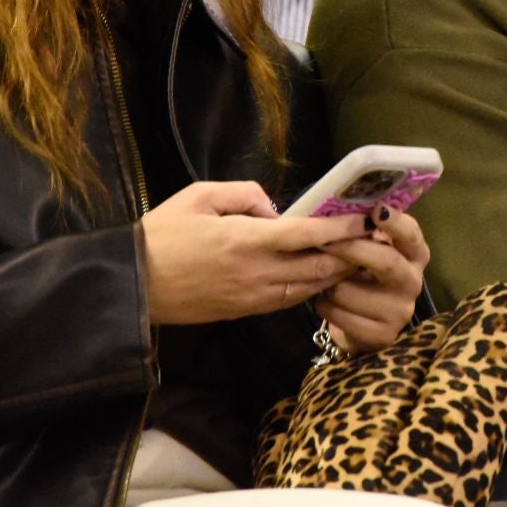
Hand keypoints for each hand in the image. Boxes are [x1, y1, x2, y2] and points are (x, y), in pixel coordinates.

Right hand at [141, 180, 366, 324]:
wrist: (133, 286)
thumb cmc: (162, 235)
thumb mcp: (199, 196)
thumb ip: (243, 194)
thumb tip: (273, 209)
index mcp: (245, 240)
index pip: (306, 234)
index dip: (340, 227)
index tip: (365, 218)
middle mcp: (256, 272)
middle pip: (317, 266)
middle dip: (349, 254)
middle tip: (373, 240)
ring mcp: (252, 297)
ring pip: (308, 288)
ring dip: (334, 274)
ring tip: (357, 258)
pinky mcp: (244, 312)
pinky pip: (288, 300)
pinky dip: (310, 289)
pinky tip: (321, 277)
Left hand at [313, 205, 429, 353]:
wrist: (362, 323)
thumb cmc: (362, 273)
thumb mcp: (367, 248)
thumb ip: (362, 230)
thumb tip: (337, 208)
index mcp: (414, 253)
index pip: (412, 234)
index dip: (395, 222)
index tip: (376, 209)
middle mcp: (413, 281)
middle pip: (385, 261)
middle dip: (351, 249)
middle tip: (324, 240)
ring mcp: (401, 312)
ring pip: (351, 290)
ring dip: (329, 284)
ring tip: (324, 280)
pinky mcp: (383, 336)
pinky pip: (341, 316)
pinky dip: (325, 306)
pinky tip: (326, 302)